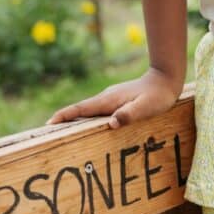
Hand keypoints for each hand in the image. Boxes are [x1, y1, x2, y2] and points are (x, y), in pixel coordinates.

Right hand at [44, 68, 182, 129]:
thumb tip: (111, 123)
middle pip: (80, 110)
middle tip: (47, 134)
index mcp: (109, 100)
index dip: (64, 116)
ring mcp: (110, 98)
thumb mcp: (147, 107)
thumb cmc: (158, 96)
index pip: (81, 109)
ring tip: (61, 134)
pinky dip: (86, 118)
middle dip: (63, 120)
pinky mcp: (115, 100)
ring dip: (74, 119)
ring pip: (87, 110)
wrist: (166, 79)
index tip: (48, 125)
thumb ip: (130, 115)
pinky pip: (96, 110)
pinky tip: (87, 126)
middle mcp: (106, 98)